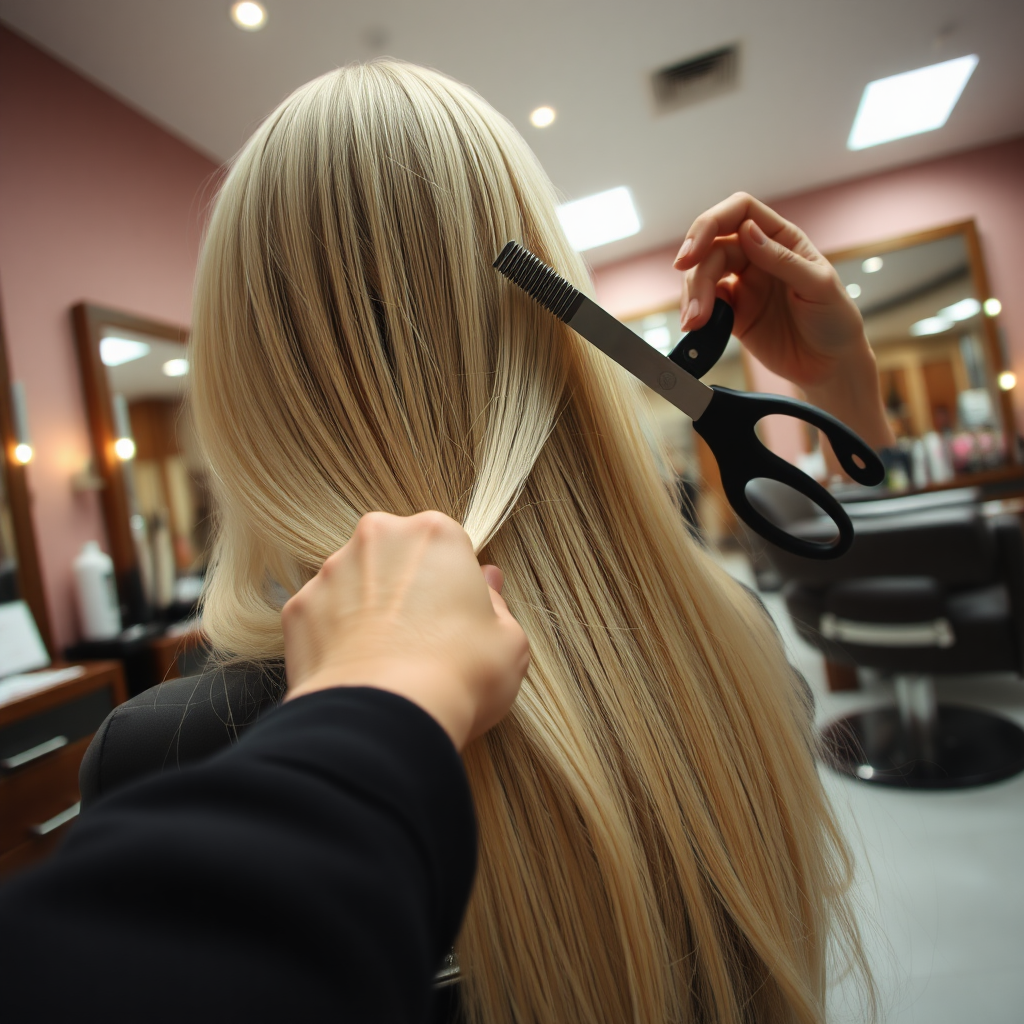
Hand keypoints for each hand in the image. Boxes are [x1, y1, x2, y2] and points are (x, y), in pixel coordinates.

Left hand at [281, 511, 529, 751]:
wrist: (386, 716)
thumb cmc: (460, 674)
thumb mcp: (509, 642)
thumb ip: (498, 604)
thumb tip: (488, 584)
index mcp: (433, 534)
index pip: (446, 545)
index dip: (453, 581)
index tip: (457, 614)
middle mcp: (377, 539)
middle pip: (395, 555)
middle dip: (406, 585)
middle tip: (423, 637)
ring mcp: (331, 572)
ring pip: (354, 583)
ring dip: (367, 608)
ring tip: (387, 659)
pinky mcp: (298, 609)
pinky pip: (321, 616)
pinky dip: (335, 637)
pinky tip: (357, 669)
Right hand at [674, 192, 894, 450]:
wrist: (830, 367)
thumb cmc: (835, 321)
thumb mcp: (818, 286)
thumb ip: (782, 259)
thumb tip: (746, 230)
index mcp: (781, 239)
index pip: (739, 212)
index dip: (710, 223)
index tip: (693, 251)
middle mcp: (757, 255)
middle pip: (712, 247)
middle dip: (697, 273)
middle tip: (693, 306)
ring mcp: (742, 284)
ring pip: (702, 275)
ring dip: (692, 297)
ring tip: (694, 324)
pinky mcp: (732, 313)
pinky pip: (704, 304)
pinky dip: (694, 313)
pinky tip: (695, 327)